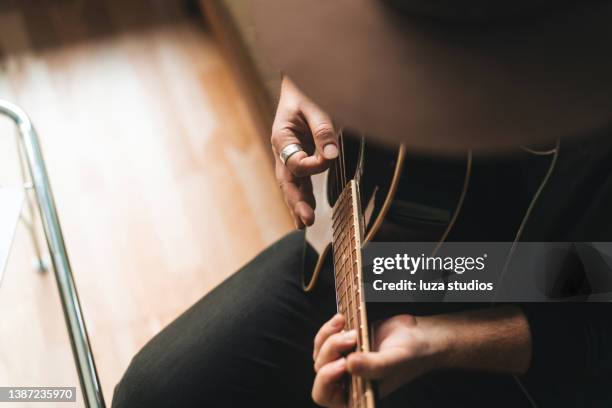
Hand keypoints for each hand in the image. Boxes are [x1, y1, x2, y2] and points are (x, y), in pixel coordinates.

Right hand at [271, 76, 338, 228]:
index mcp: (282, 137)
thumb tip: (331, 155)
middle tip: (307, 221)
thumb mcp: (315, 105)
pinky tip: (307, 210)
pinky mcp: (298, 156)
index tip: (331, 157)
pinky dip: (302, 196)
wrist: (299, 79)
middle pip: (286, 181)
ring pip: (290, 184)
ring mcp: (288, 155)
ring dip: (297, 204)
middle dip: (296, 202)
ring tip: (304, 224)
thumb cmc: (305, 89)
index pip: (296, 162)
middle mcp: (282, 149)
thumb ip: (322, 130)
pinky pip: (298, 180)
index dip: (314, 164)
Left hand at [311, 314, 445, 406]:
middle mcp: (347, 382)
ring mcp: (344, 363)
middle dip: (331, 350)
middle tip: (352, 337)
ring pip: (319, 352)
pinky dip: (330, 327)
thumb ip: (374, 366)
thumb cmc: (411, 354)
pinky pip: (324, 338)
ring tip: (352, 329)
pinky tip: (342, 319)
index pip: (324, 395)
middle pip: (319, 369)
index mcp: (357, 395)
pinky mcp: (343, 345)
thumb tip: (349, 364)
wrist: (418, 335)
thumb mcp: (394, 361)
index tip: (343, 362)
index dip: (326, 379)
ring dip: (330, 336)